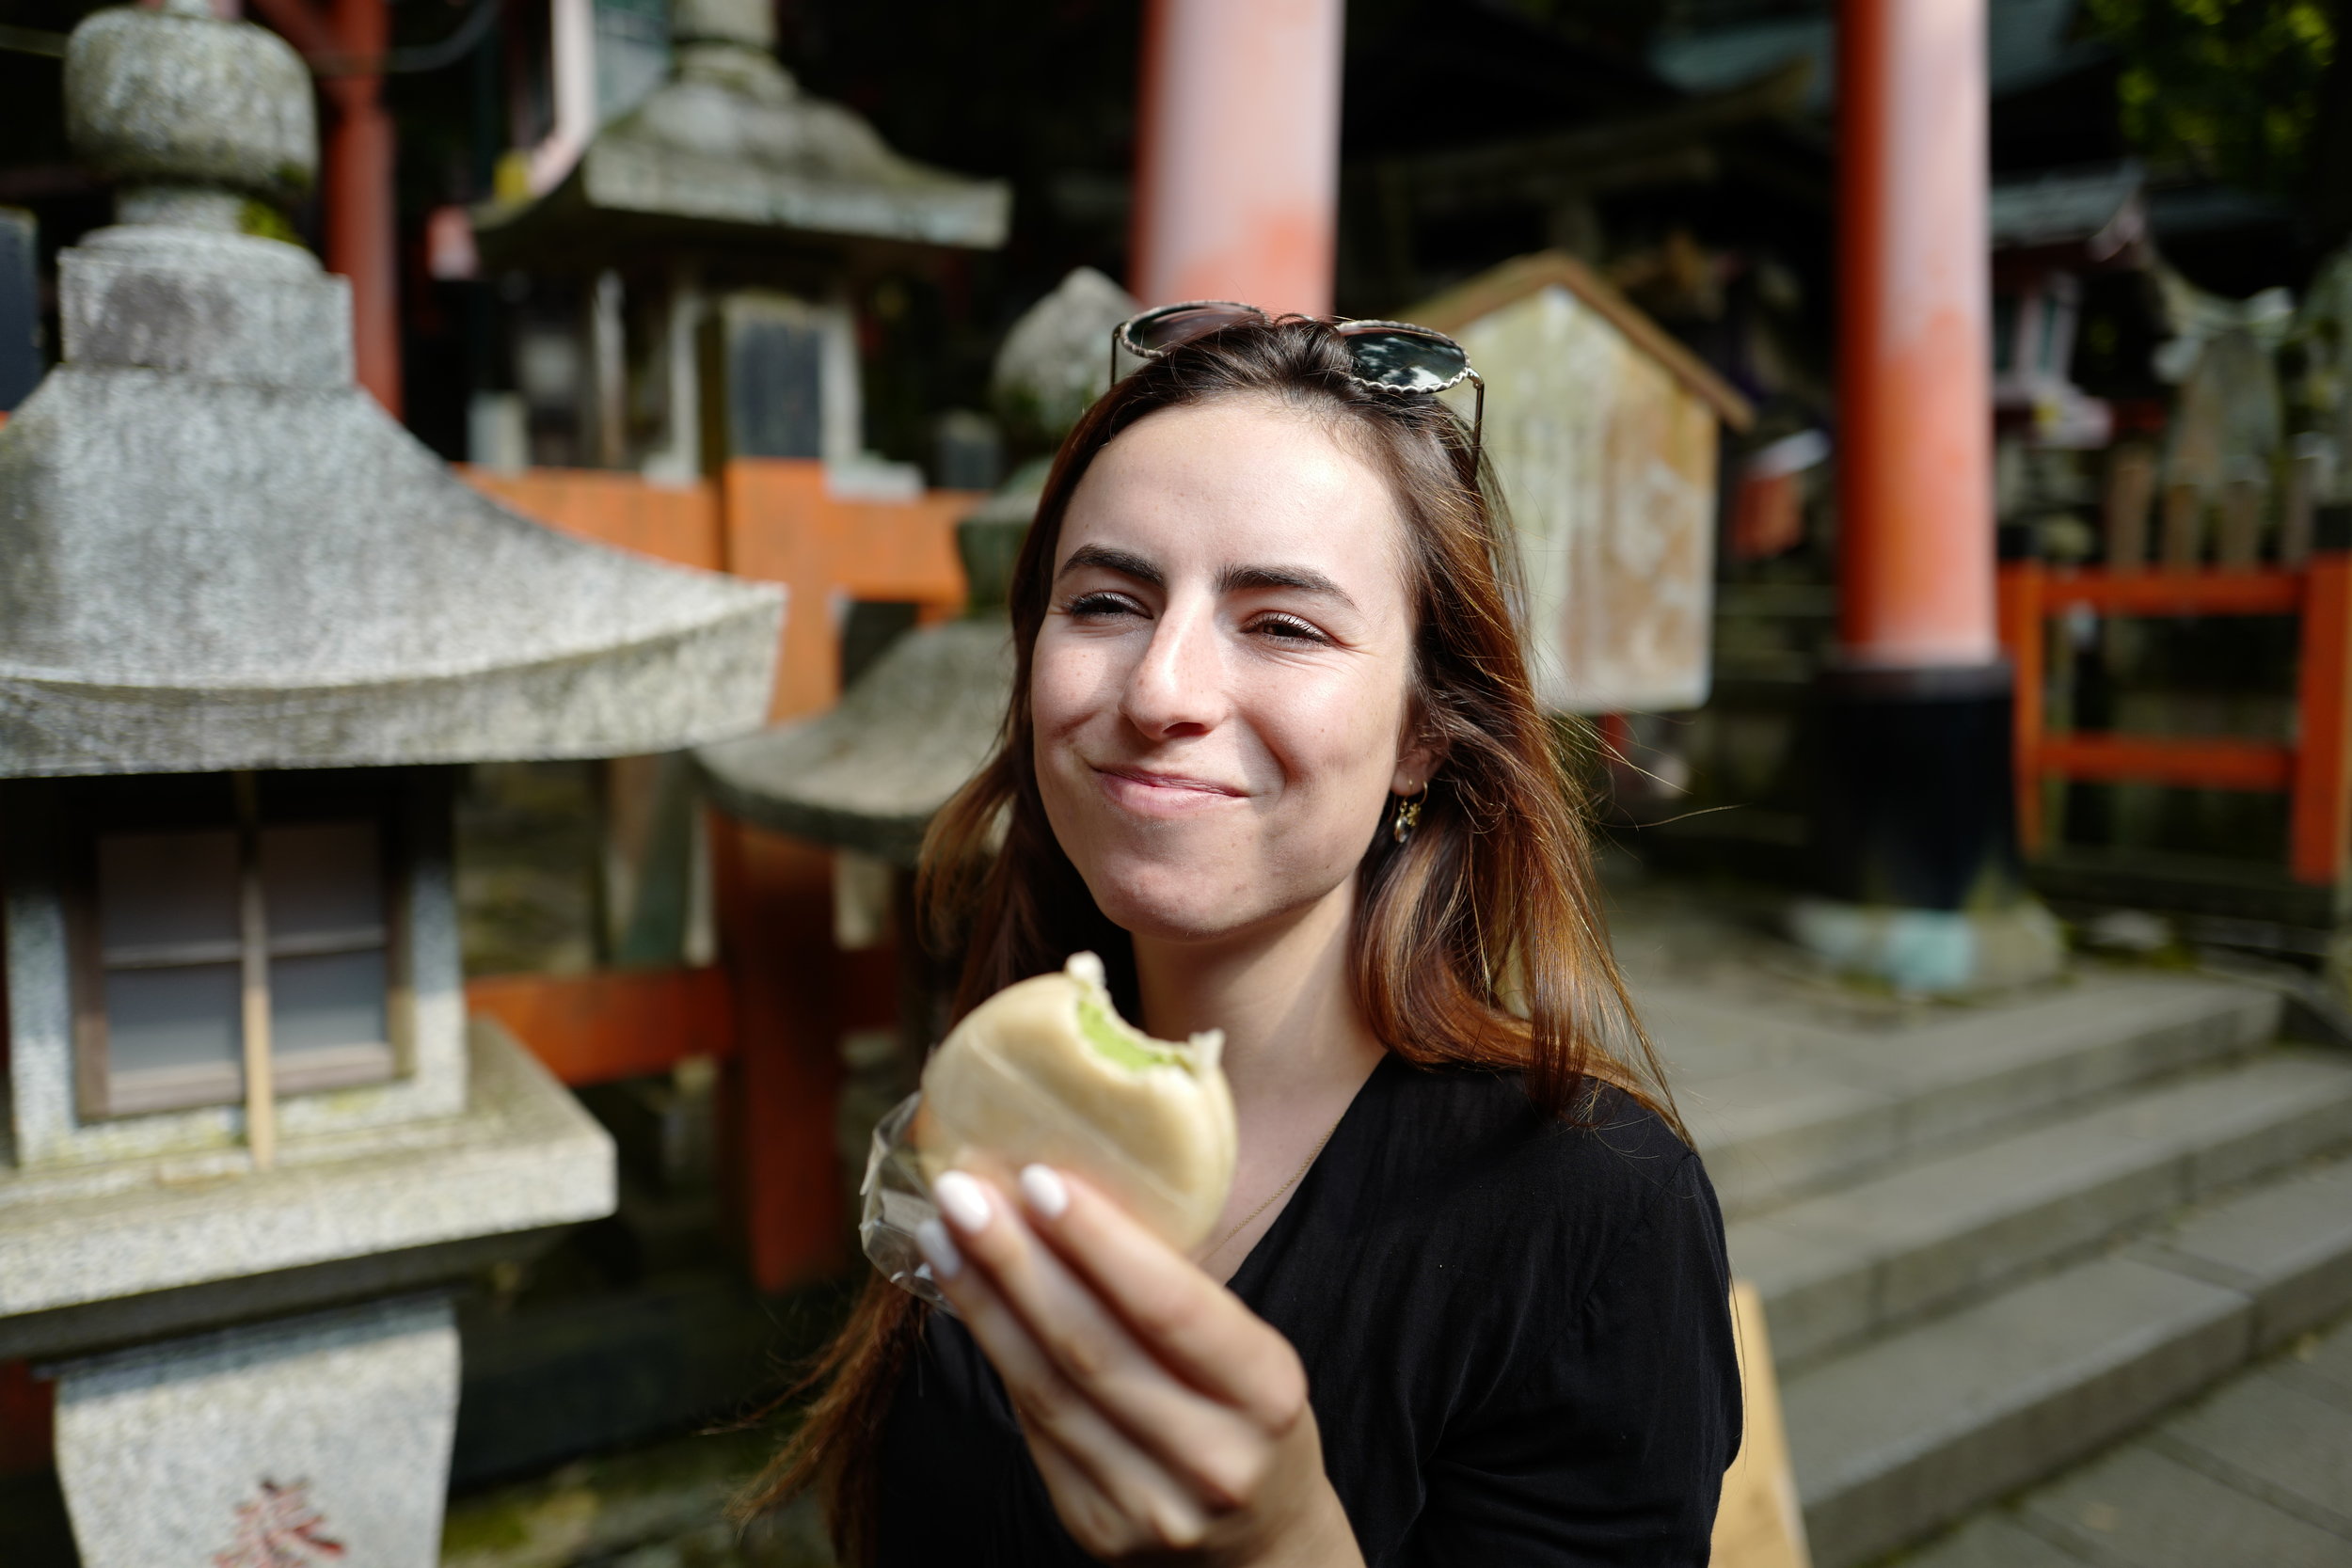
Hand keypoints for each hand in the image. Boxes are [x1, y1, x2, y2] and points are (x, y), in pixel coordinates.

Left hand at [919, 1165, 1363, 1566]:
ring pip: (1045, 1390)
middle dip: (1015, 1261)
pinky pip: (1034, 1428)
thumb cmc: (1250, 1414)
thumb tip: (1069, 1193)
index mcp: (1268, 1394)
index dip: (1100, 1242)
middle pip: (1091, 1348)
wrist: (1262, 1539)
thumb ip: (1177, 1293)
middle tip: (962, 1192)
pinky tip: (969, 1301)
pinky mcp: (1096, 1529)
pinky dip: (998, 1355)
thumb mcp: (1251, 1351)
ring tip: (943, 1235)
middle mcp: (1213, 1459)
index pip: (1172, 1307)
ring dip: (984, 1304)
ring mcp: (1150, 1505)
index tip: (1038, 1178)